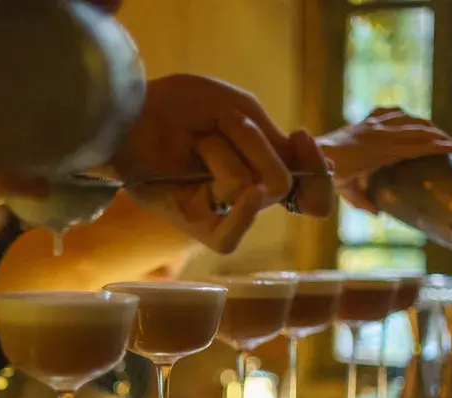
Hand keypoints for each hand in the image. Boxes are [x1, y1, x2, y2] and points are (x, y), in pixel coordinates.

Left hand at [109, 74, 334, 252]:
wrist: (133, 107)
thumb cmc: (181, 105)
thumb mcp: (240, 109)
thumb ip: (274, 143)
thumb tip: (296, 182)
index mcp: (262, 168)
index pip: (310, 192)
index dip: (318, 173)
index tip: (302, 137)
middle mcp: (246, 193)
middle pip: (281, 183)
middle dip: (253, 143)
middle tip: (220, 123)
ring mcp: (220, 210)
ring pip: (252, 191)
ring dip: (223, 152)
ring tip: (193, 141)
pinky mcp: (192, 224)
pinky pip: (227, 238)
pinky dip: (241, 217)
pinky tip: (247, 195)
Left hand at [316, 107, 451, 213]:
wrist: (311, 154)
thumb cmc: (330, 175)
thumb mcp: (348, 192)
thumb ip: (364, 202)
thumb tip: (378, 213)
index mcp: (382, 152)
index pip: (417, 146)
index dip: (438, 146)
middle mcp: (380, 135)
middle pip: (417, 131)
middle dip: (437, 135)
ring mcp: (372, 125)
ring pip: (405, 118)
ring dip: (422, 123)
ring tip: (435, 130)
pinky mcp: (364, 121)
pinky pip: (387, 112)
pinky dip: (400, 114)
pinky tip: (406, 115)